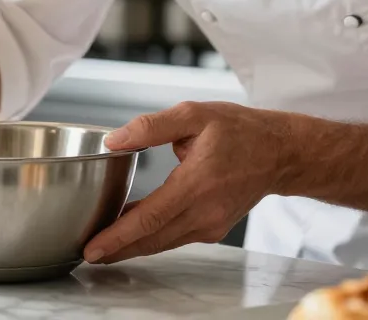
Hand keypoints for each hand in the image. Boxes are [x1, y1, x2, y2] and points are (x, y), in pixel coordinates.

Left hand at [82, 101, 305, 263]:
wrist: (281, 152)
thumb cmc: (240, 131)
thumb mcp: (194, 115)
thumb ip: (150, 127)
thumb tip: (114, 140)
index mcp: (197, 184)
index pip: (149, 218)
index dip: (118, 236)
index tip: (93, 247)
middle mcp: (205, 212)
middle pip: (152, 239)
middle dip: (117, 249)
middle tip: (87, 253)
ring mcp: (211, 225)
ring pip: (162, 242)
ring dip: (132, 246)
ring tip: (102, 246)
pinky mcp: (213, 229)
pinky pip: (174, 237)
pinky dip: (151, 238)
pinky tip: (131, 232)